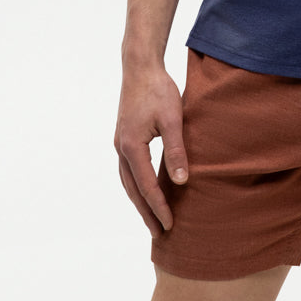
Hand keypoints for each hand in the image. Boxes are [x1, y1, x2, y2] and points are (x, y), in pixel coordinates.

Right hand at [114, 65, 188, 235]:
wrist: (140, 67)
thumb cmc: (158, 90)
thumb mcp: (173, 119)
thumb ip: (176, 150)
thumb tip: (181, 182)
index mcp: (132, 146)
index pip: (147, 186)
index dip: (159, 207)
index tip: (170, 225)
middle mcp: (121, 148)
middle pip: (133, 189)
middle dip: (146, 212)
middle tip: (159, 233)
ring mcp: (120, 143)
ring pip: (128, 181)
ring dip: (139, 201)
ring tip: (151, 218)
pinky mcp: (124, 137)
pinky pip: (129, 169)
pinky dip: (136, 185)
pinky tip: (145, 189)